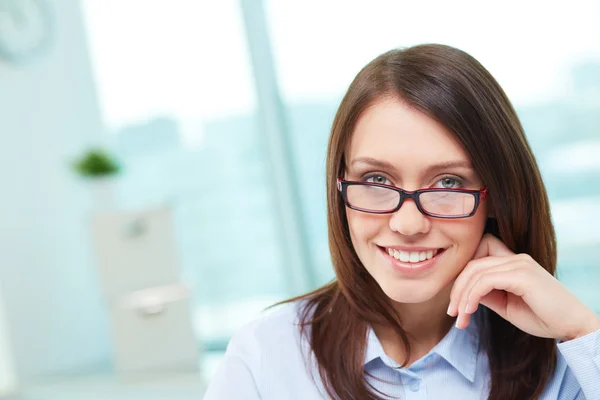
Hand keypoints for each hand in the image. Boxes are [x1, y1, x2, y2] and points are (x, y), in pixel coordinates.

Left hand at [447, 234, 599, 340]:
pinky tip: (469, 311)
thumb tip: (463, 292)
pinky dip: (472, 295)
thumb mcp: (506, 305)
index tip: (456, 300)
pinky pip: (485, 280)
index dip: (463, 274)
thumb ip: (486, 294)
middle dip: (457, 288)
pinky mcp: (522, 275)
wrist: (573, 327)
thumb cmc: (543, 317)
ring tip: (459, 317)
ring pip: (475, 271)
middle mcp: (516, 257)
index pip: (478, 254)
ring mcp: (520, 263)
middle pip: (472, 263)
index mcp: (513, 262)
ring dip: (461, 296)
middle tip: (452, 313)